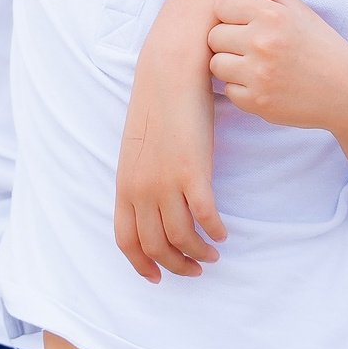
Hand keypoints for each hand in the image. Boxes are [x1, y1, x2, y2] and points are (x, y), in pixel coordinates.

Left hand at [113, 30, 223, 281]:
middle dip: (175, 266)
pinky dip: (214, 232)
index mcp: (124, 184)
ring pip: (180, 238)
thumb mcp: (139, 148)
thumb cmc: (157, 104)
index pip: (126, 239)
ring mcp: (165, 182)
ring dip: (198, 254)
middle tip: (194, 270)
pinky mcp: (192, 172)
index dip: (141, 264)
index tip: (157, 277)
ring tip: (212, 255)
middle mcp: (141, 189)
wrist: (169, 71)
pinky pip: (205, 218)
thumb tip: (153, 202)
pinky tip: (223, 233)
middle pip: (154, 246)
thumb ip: (143, 178)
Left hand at [209, 0, 347, 133]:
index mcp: (273, 16)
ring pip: (216, 64)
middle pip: (214, 36)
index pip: (221, 5)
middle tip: (250, 48)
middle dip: (228, 42)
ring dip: (231, 67)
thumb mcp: (301, 12)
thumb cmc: (322, 47)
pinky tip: (263, 85)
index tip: (242, 23)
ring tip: (254, 66)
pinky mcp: (257, 102)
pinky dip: (242, 90)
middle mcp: (263, 42)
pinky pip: (228, 90)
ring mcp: (259, 75)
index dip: (230, 15)